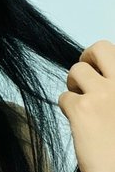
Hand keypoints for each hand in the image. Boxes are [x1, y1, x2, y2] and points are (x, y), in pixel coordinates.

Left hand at [59, 40, 114, 171]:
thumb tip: (106, 81)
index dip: (106, 64)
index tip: (104, 76)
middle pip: (100, 48)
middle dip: (88, 58)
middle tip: (85, 77)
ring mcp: (104, 93)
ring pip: (76, 71)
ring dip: (75, 86)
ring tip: (82, 105)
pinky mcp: (82, 109)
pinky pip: (64, 97)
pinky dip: (67, 108)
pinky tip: (78, 123)